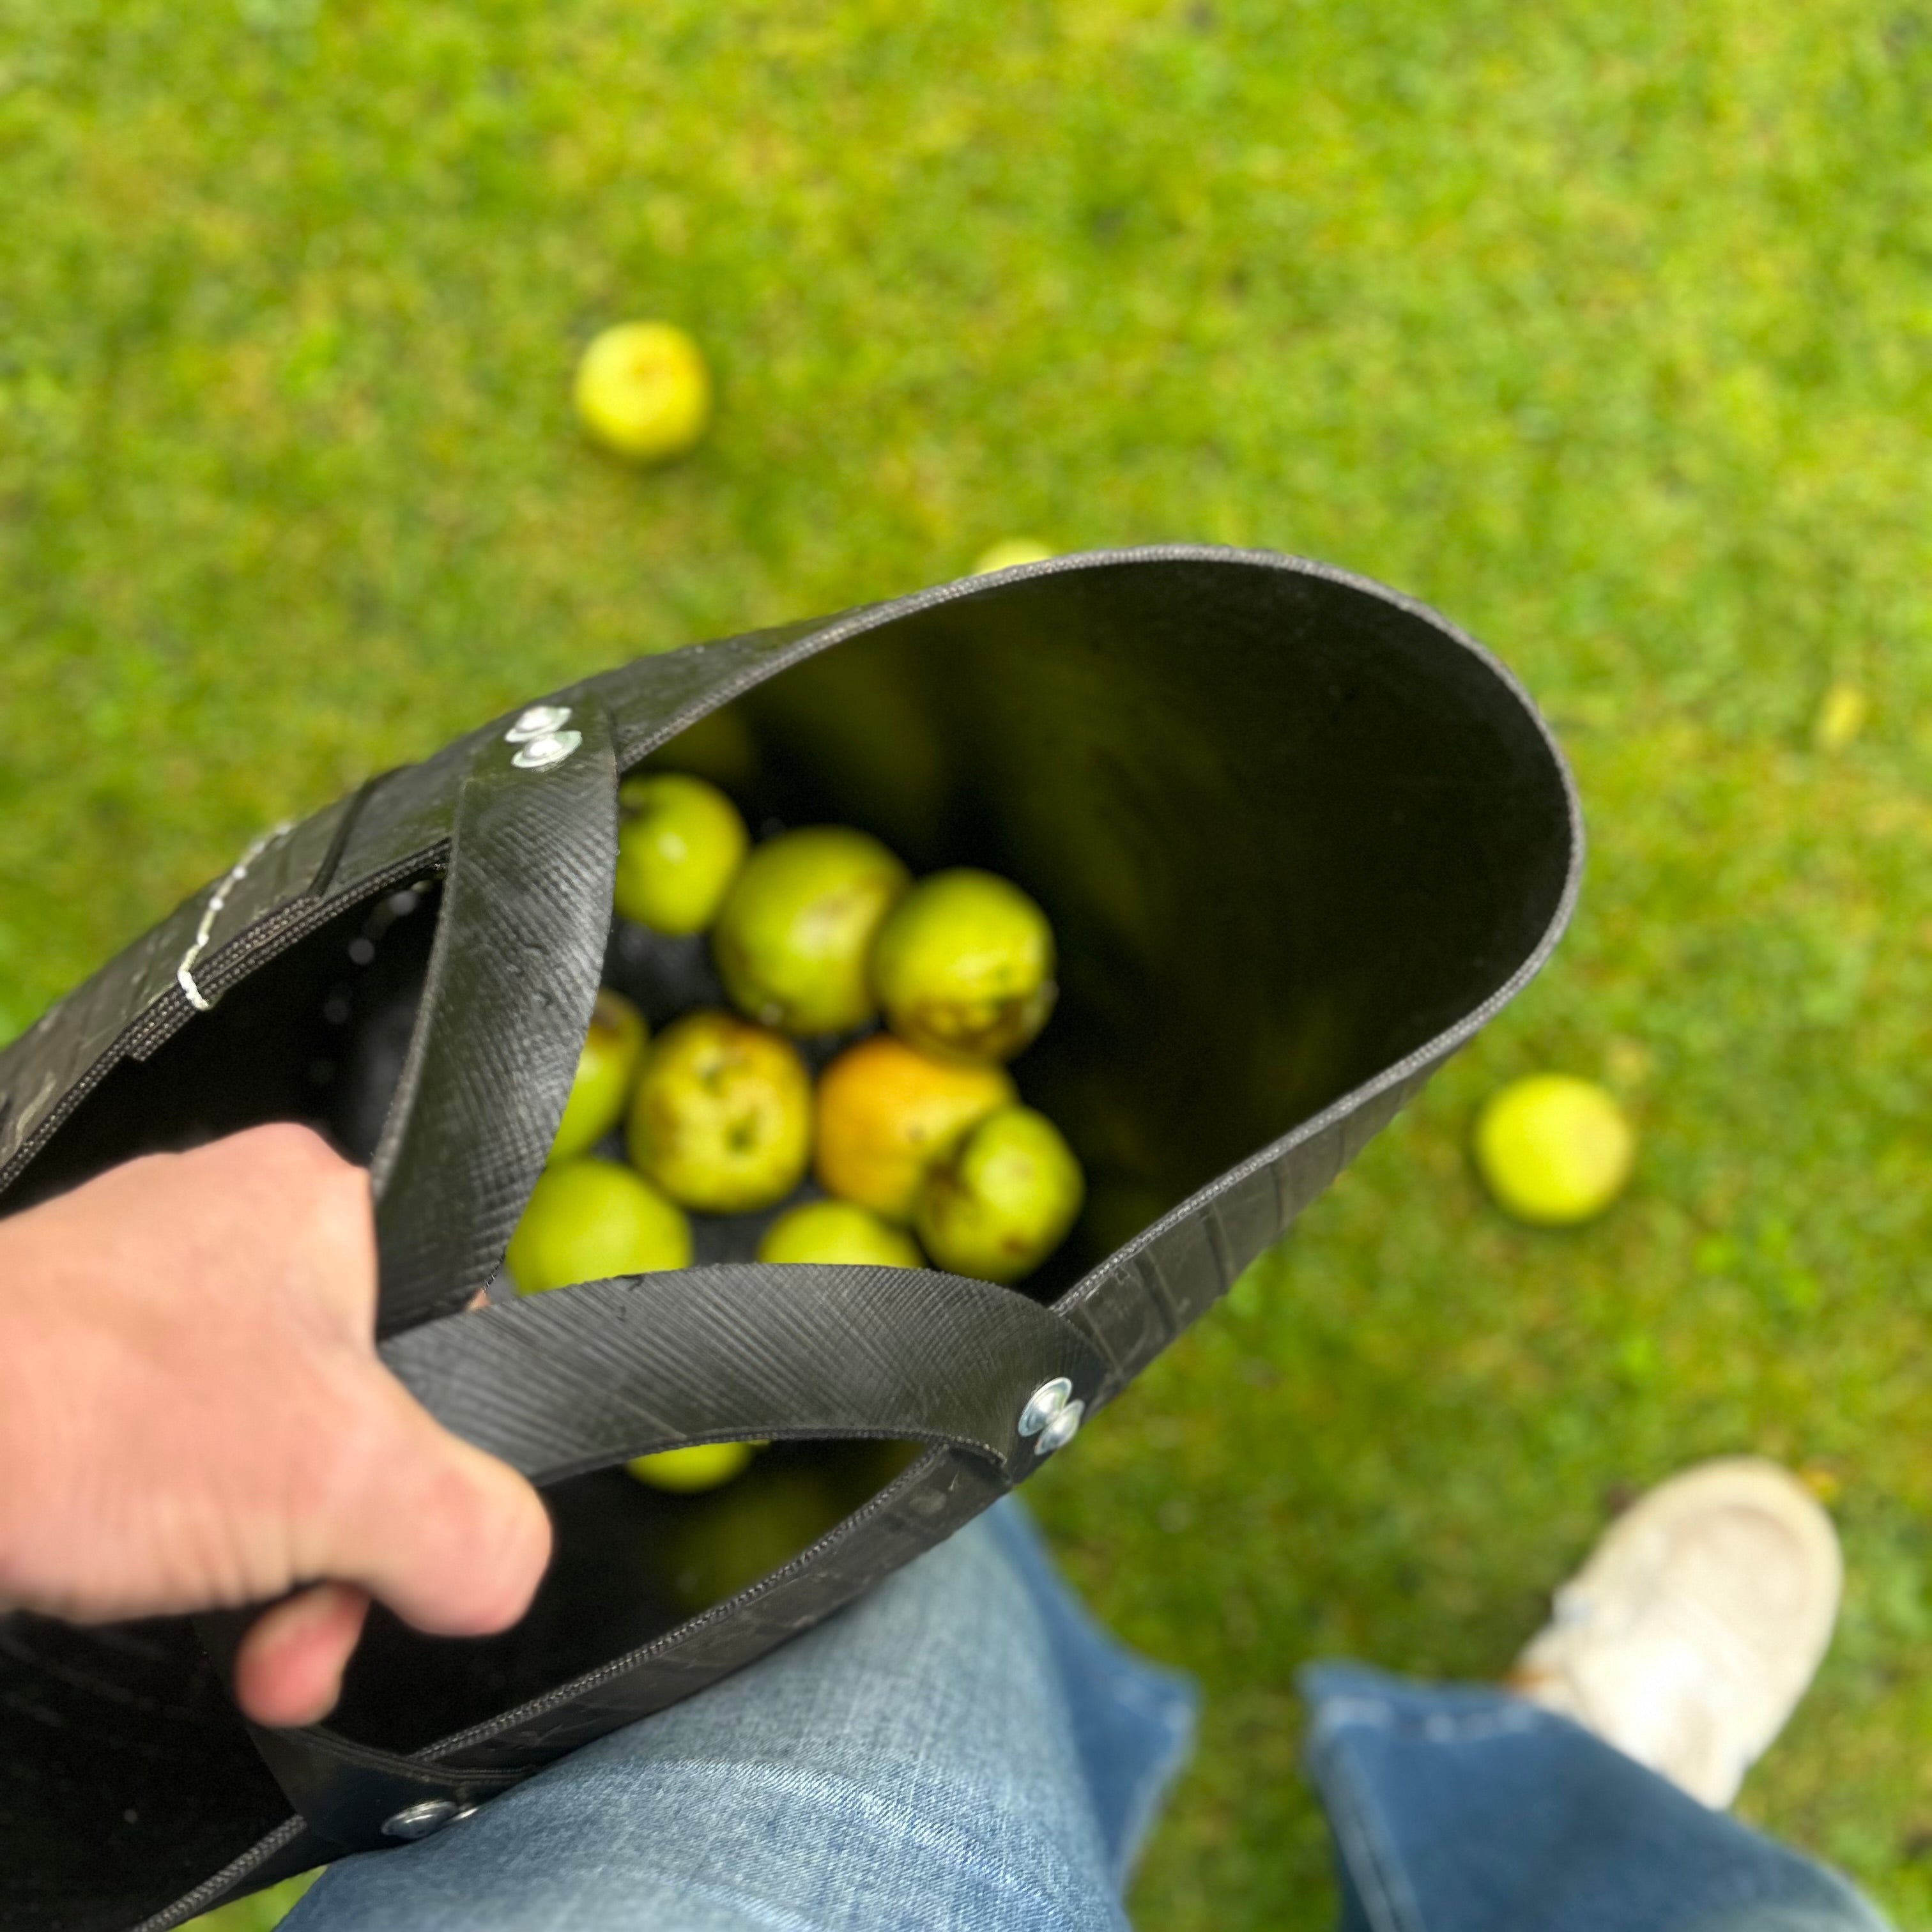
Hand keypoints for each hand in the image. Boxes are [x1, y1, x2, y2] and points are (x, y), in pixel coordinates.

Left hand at [0, 1124, 550, 1727]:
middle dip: (333, 1558)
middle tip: (292, 1646)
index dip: (431, 1472)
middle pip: (350, 1417)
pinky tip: (133, 1580)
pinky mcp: (61, 1361)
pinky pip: (165, 1459)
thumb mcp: (345, 1481)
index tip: (387, 1565)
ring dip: (258, 1568)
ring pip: (260, 1452)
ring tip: (219, 1638)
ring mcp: (138, 1293)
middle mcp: (234, 1226)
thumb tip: (506, 1573)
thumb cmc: (98, 1415)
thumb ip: (472, 1528)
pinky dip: (169, 1538)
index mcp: (322, 1198)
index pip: (446, 1342)